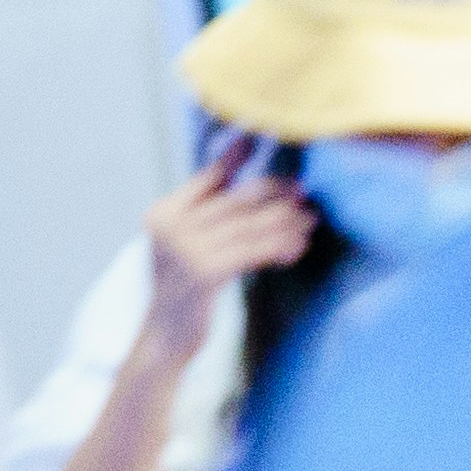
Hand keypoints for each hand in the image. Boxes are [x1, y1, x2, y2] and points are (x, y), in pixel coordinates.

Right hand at [144, 141, 315, 350]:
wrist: (166, 334)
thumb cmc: (184, 287)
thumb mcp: (185, 243)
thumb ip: (206, 211)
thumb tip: (239, 173)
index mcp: (163, 213)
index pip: (208, 178)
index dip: (234, 156)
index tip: (256, 136)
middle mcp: (170, 227)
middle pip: (236, 200)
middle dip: (275, 194)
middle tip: (303, 193)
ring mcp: (186, 248)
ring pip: (251, 225)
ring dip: (286, 223)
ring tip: (308, 223)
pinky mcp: (206, 270)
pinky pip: (255, 249)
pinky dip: (280, 246)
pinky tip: (295, 248)